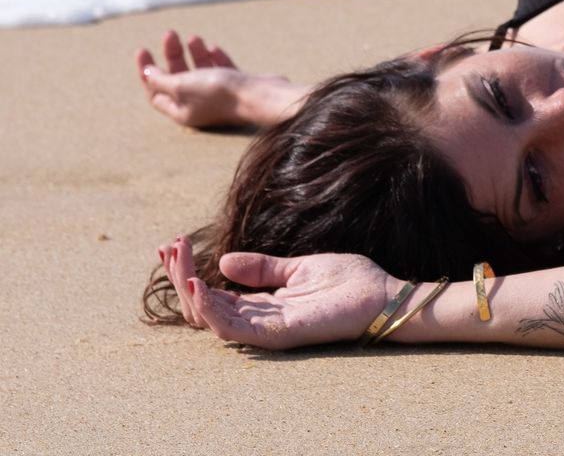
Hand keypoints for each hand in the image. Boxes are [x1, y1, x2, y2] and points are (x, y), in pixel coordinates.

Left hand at [136, 29, 251, 127]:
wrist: (260, 95)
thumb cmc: (219, 92)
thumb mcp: (182, 85)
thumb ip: (161, 80)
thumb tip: (147, 73)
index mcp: (181, 111)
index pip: (155, 92)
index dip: (147, 71)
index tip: (143, 50)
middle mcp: (198, 105)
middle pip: (177, 78)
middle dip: (172, 55)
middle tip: (170, 33)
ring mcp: (218, 96)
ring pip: (199, 72)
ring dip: (193, 53)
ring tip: (193, 37)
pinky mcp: (236, 86)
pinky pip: (220, 71)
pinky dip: (214, 58)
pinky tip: (212, 48)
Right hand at [159, 235, 399, 349]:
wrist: (381, 294)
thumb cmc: (348, 282)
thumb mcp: (299, 267)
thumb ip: (263, 268)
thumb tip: (223, 261)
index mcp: (262, 303)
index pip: (212, 294)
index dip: (189, 271)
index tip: (173, 243)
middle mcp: (258, 319)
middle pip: (203, 306)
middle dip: (181, 276)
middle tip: (167, 247)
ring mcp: (266, 329)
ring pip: (210, 319)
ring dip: (189, 291)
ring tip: (178, 261)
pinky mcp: (278, 333)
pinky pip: (234, 328)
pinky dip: (210, 309)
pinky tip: (198, 285)